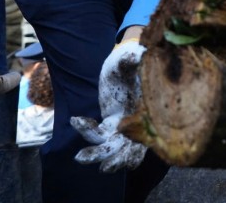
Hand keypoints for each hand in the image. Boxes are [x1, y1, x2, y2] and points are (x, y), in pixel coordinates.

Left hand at [73, 40, 146, 171]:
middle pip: (132, 149)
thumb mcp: (131, 58)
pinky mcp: (112, 123)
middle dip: (118, 159)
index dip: (136, 140)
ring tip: (80, 157)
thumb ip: (132, 61)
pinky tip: (76, 119)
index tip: (120, 133)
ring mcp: (126, 124)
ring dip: (100, 156)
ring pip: (116, 148)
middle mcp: (139, 121)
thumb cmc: (132, 58)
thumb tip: (134, 57)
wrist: (126, 59)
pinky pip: (101, 135)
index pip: (147, 131)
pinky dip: (88, 132)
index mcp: (149, 110)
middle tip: (105, 167)